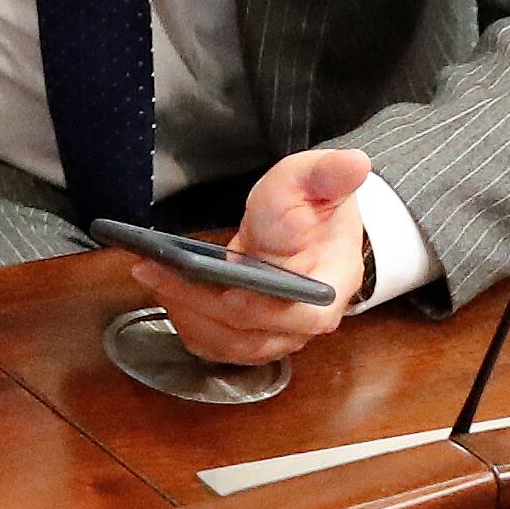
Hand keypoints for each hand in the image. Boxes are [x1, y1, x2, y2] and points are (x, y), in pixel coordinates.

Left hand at [140, 149, 373, 368]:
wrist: (301, 226)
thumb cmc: (309, 206)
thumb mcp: (314, 179)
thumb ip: (330, 173)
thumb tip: (356, 162)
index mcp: (330, 287)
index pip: (302, 315)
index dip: (263, 308)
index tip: (229, 290)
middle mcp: (305, 321)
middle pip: (253, 334)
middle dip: (202, 305)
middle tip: (160, 274)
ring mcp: (278, 334)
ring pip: (230, 346)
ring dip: (188, 317)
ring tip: (154, 280)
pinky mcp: (251, 336)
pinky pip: (217, 346)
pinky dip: (189, 325)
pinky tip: (165, 296)